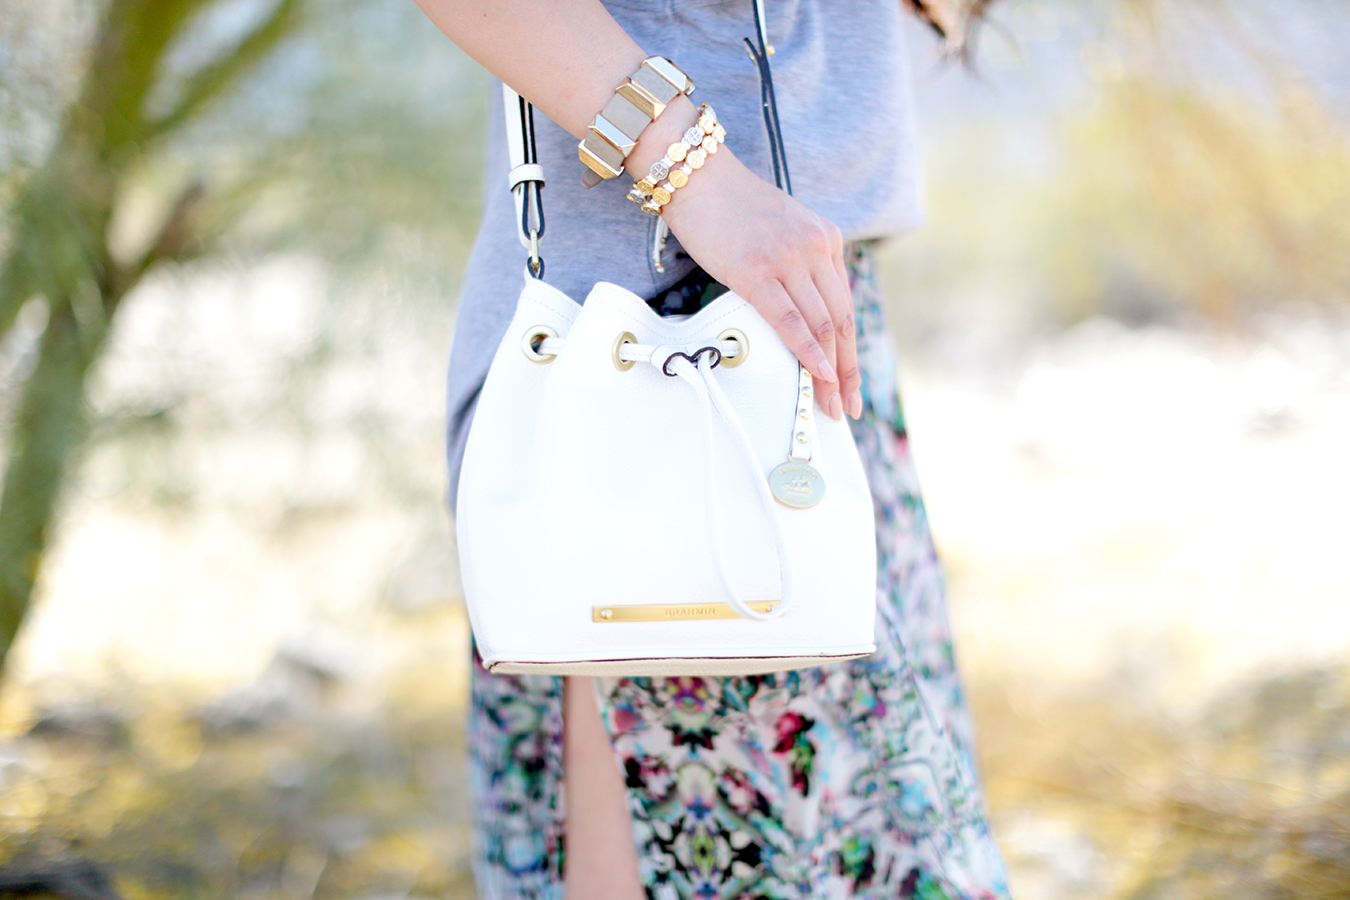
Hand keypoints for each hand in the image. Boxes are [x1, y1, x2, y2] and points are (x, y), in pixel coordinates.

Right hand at [661, 149, 861, 420]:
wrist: (694, 172)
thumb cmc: (727, 205)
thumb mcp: (780, 228)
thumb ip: (798, 262)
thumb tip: (798, 311)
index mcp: (825, 238)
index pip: (845, 304)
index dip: (851, 348)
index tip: (851, 381)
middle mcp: (815, 248)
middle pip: (841, 320)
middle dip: (848, 369)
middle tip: (849, 405)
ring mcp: (788, 259)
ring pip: (822, 325)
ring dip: (831, 371)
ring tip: (831, 403)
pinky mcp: (756, 271)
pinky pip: (790, 320)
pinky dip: (808, 352)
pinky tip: (818, 375)